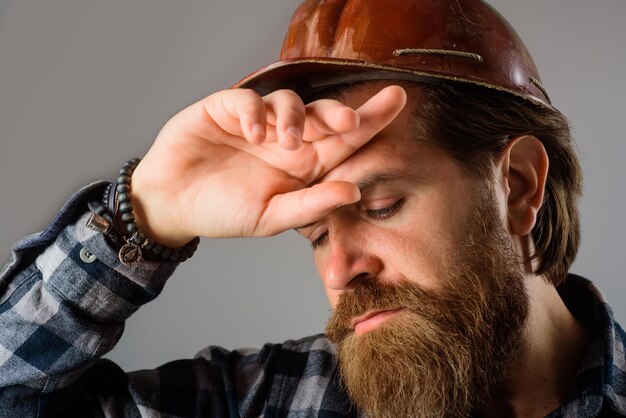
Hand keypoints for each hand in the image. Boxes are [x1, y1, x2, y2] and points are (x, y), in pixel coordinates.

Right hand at [130, 85, 406, 247]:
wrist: (173, 203)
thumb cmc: (223, 212)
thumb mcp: (271, 217)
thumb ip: (312, 205)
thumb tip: (354, 191)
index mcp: (303, 166)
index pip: (343, 142)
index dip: (371, 121)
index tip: (397, 101)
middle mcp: (286, 140)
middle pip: (324, 116)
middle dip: (341, 113)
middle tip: (351, 121)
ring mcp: (258, 123)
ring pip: (290, 102)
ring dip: (295, 117)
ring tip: (285, 142)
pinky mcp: (228, 109)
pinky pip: (250, 100)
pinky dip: (256, 112)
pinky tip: (253, 131)